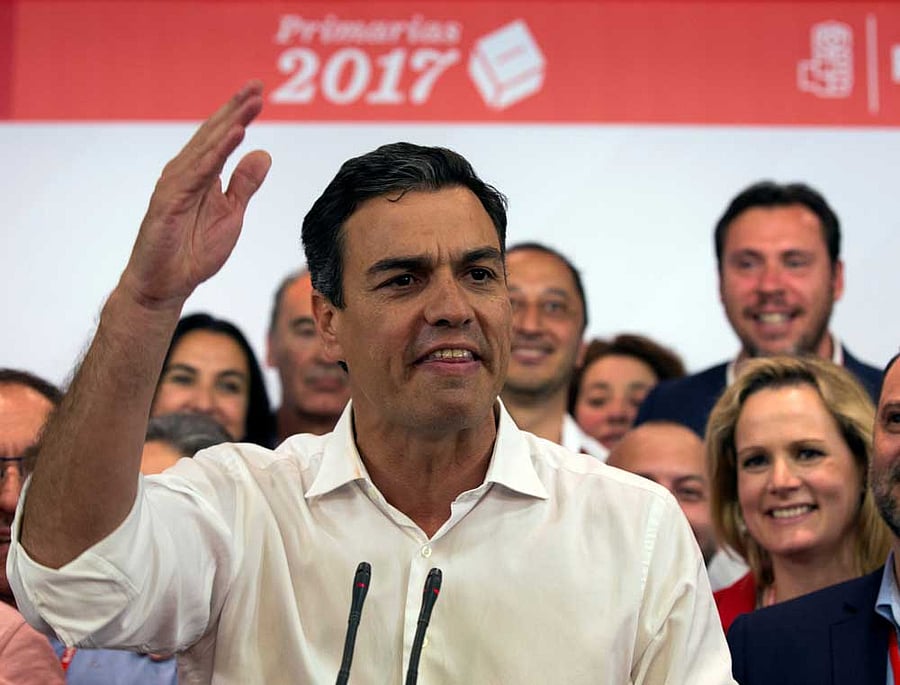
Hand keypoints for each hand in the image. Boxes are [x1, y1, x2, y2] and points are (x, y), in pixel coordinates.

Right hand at [121, 80, 271, 309]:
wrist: (166, 284)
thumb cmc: (194, 251)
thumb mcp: (230, 215)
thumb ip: (244, 185)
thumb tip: (263, 153)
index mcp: (201, 174)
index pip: (222, 138)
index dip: (240, 115)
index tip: (259, 93)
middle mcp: (185, 172)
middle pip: (213, 134)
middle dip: (235, 108)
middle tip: (257, 85)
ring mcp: (175, 185)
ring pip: (206, 148)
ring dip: (229, 123)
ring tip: (250, 103)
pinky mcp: (168, 202)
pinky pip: (197, 173)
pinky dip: (216, 153)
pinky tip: (234, 135)